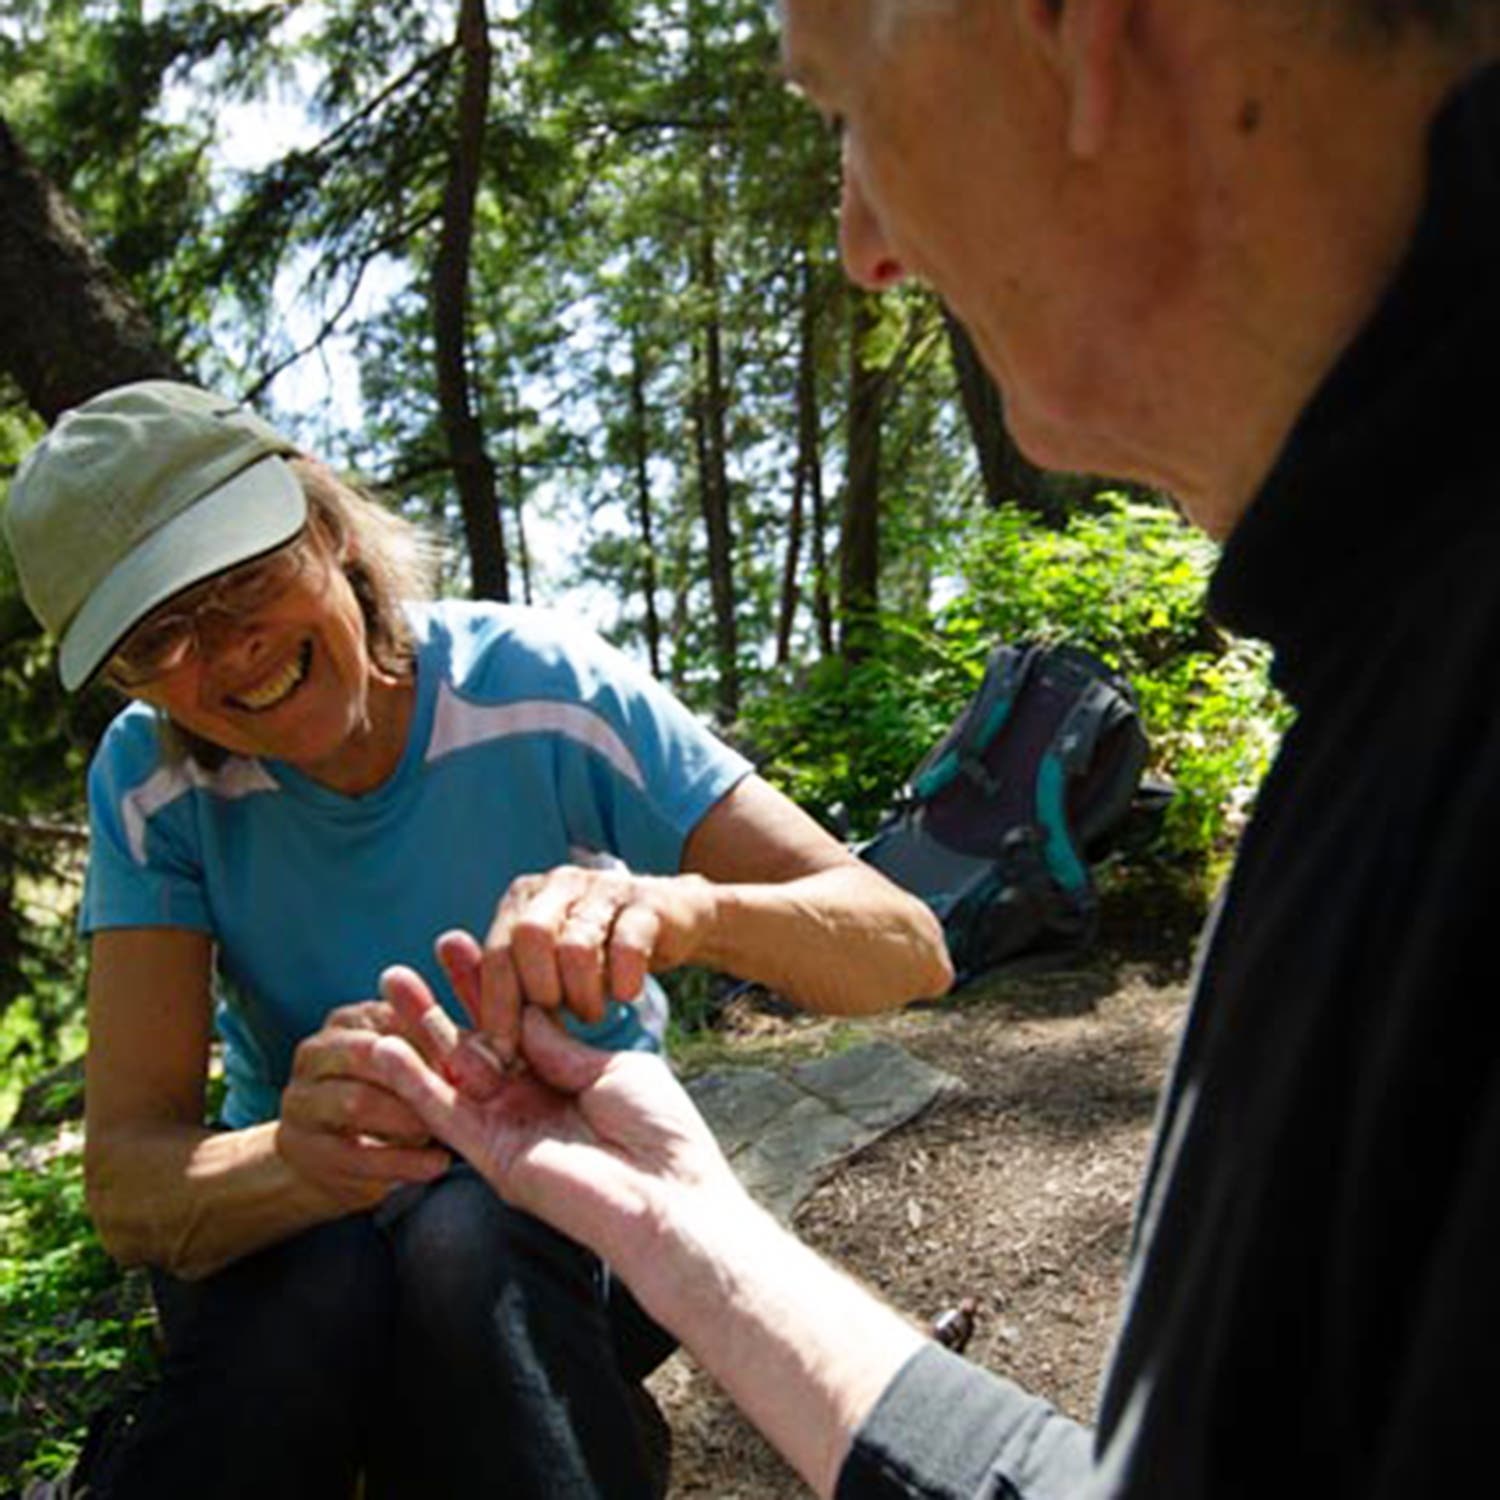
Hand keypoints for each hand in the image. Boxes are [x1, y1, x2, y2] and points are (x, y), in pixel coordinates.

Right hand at [275, 998, 504, 1211]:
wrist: (328, 1156)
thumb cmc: (389, 1098)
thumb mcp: (413, 1064)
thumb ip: (446, 1046)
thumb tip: (499, 1041)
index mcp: (348, 1020)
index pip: (394, 1016)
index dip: (439, 1039)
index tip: (480, 1060)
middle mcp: (316, 1052)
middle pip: (368, 1053)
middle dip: (418, 1076)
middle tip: (462, 1096)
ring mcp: (302, 1100)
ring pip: (356, 1102)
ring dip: (409, 1119)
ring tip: (447, 1134)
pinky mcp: (302, 1147)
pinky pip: (353, 1154)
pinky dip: (400, 1162)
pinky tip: (436, 1165)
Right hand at [370, 965, 741, 1266]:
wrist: (671, 1197)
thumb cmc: (660, 1131)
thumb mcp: (612, 1067)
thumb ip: (559, 1043)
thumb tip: (524, 1007)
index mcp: (564, 1077)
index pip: (514, 1023)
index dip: (486, 986)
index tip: (458, 946)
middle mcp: (529, 1102)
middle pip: (473, 1044)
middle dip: (439, 1004)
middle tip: (402, 967)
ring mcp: (508, 1129)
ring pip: (450, 1075)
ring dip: (417, 1033)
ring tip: (387, 988)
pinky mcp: (493, 1157)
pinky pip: (446, 1115)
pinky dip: (414, 1083)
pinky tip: (384, 1049)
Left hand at [462, 865, 716, 1063]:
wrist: (671, 920)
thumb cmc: (599, 954)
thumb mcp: (551, 966)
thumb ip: (516, 988)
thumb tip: (483, 1044)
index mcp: (524, 899)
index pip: (496, 950)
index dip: (497, 1003)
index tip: (503, 1051)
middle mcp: (558, 885)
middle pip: (529, 937)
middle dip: (539, 992)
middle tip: (556, 1024)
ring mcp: (604, 888)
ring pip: (576, 945)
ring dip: (582, 994)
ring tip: (591, 1015)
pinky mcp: (646, 903)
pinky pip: (628, 944)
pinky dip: (624, 979)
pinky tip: (626, 995)